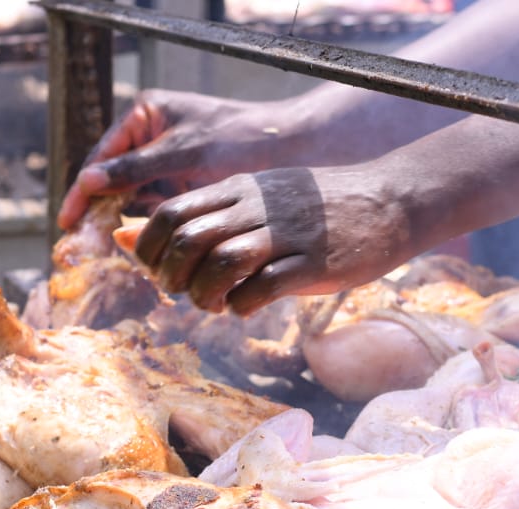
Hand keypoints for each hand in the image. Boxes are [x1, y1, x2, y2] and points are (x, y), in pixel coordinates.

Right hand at [57, 90, 306, 231]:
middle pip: (112, 181)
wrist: (290, 149)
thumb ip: (137, 167)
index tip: (68, 222)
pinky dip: (149, 232)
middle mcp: (150, 140)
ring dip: (123, 226)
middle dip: (98, 213)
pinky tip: (142, 254)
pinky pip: (157, 213)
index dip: (82, 191)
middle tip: (79, 247)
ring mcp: (166, 167)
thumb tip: (87, 182)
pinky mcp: (184, 190)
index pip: (101, 157)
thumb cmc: (239, 138)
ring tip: (106, 256)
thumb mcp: (185, 152)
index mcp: (144, 116)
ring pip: (133, 201)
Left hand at [128, 164, 421, 316]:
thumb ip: (200, 217)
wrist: (390, 202)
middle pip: (189, 240)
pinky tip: (245, 308)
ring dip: (205, 295)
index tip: (160, 271)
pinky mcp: (313, 264)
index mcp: (238, 189)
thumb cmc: (316, 210)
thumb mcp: (256, 200)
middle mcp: (256, 207)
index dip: (152, 249)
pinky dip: (242, 306)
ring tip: (214, 304)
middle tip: (184, 293)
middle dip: (173, 276)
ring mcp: (286, 235)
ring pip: (221, 264)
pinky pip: (262, 288)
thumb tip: (128, 238)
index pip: (170, 213)